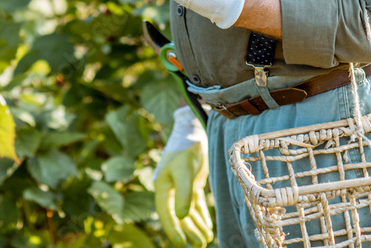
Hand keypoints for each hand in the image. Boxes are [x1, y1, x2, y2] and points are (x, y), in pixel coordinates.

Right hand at [154, 107, 212, 247]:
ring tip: (205, 240)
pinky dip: (201, 216)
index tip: (180, 244)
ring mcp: (182, 187)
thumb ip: (183, 194)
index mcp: (162, 187)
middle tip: (198, 245)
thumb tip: (181, 217)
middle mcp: (170, 189)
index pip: (165, 213)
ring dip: (196, 226)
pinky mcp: (193, 183)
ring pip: (188, 212)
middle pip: (177, 216)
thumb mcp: (185, 171)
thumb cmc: (187, 151)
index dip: (172, 229)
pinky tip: (207, 227)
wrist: (196, 133)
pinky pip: (195, 204)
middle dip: (187, 231)